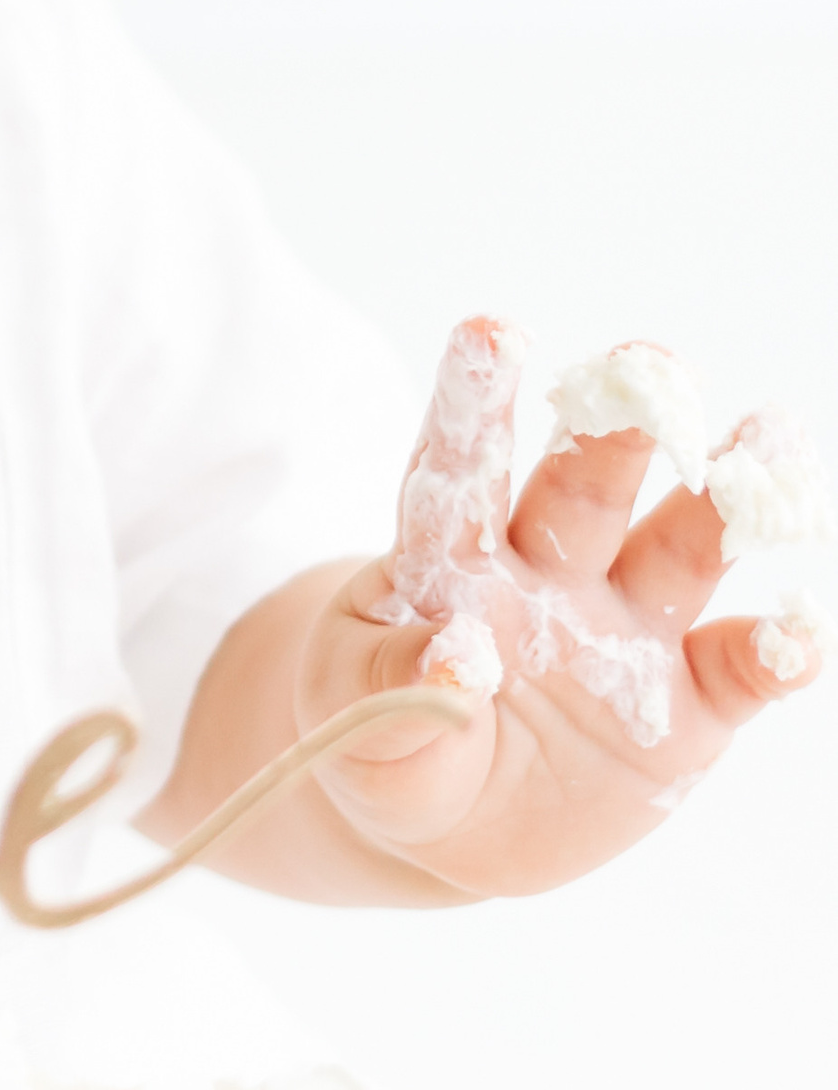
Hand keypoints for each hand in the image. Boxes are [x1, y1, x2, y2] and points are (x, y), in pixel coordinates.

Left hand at [299, 316, 823, 893]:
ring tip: (770, 447)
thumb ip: (399, 694)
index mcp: (453, 562)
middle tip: (650, 363)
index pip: (459, 472)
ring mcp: (623, 632)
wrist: (454, 825)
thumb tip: (458, 657)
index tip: (492, 331)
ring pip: (680, 550)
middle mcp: (549, 574)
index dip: (474, 405)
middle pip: (584, 489)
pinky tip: (796, 632)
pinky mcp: (686, 706)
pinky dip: (774, 652)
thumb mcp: (361, 727)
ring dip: (724, 503)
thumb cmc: (389, 745)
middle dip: (618, 427)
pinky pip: (738, 671)